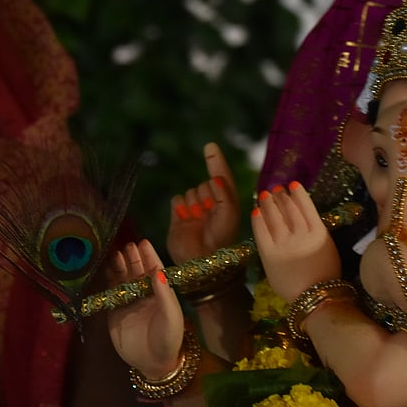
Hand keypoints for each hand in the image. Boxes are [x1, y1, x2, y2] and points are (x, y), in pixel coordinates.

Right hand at [106, 240, 184, 379]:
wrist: (153, 364)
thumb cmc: (168, 339)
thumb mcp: (171, 316)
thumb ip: (164, 294)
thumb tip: (157, 271)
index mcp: (160, 292)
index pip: (154, 268)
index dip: (148, 255)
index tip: (143, 242)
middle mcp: (144, 294)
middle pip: (137, 270)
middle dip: (132, 257)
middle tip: (127, 246)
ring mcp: (128, 301)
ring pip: (122, 278)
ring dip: (119, 266)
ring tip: (116, 254)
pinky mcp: (114, 311)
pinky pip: (109, 292)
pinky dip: (107, 280)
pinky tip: (104, 270)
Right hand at [166, 142, 239, 264]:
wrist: (201, 260)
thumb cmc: (221, 237)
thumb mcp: (229, 213)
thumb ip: (224, 193)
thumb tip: (216, 178)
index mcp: (226, 202)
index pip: (221, 176)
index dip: (216, 162)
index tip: (210, 146)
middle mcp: (211, 204)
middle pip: (204, 184)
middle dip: (206, 195)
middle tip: (209, 213)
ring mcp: (194, 210)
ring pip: (190, 192)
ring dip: (194, 203)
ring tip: (198, 220)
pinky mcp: (179, 216)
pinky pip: (177, 200)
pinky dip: (180, 207)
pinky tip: (185, 219)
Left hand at [250, 182, 340, 301]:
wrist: (313, 299)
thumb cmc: (324, 276)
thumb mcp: (328, 249)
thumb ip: (317, 232)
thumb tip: (304, 217)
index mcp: (319, 232)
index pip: (306, 205)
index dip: (298, 193)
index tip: (292, 184)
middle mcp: (301, 234)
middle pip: (288, 208)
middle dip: (281, 195)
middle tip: (276, 189)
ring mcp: (284, 244)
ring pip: (274, 216)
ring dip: (268, 202)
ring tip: (265, 195)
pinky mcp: (269, 254)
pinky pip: (261, 231)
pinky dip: (258, 219)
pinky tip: (256, 211)